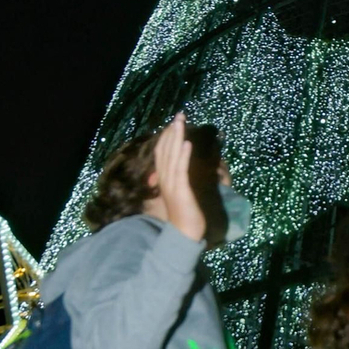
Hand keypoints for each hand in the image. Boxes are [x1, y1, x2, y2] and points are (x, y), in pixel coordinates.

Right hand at [152, 114, 207, 240]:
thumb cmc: (184, 215)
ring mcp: (171, 184)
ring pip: (172, 156)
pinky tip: (186, 143)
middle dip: (172, 131)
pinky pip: (181, 169)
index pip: (162, 153)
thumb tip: (180, 171)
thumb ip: (176, 181)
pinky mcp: (181, 190)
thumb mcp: (177, 193)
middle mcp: (164, 179)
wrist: (184, 233)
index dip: (167, 136)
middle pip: (165, 150)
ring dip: (176, 137)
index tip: (174, 123)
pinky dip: (183, 155)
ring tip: (181, 121)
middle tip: (180, 114)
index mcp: (163, 179)